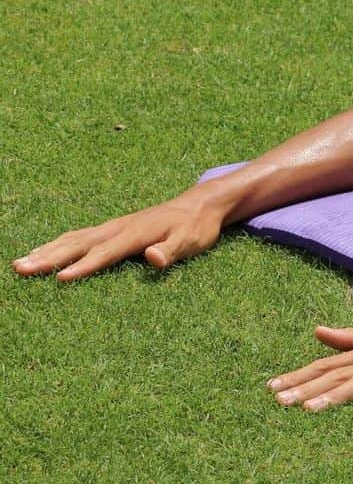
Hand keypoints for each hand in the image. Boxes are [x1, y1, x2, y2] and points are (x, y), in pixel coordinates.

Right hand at [12, 195, 224, 280]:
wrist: (201, 204)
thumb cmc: (197, 227)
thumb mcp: (191, 241)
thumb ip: (171, 251)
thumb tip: (152, 257)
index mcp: (136, 233)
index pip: (106, 253)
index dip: (85, 266)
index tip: (60, 279)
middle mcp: (119, 227)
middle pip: (80, 244)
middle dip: (50, 257)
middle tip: (20, 269)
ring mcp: (115, 226)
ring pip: (75, 239)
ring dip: (48, 250)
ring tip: (20, 263)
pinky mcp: (114, 228)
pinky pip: (80, 235)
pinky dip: (59, 243)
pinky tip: (44, 250)